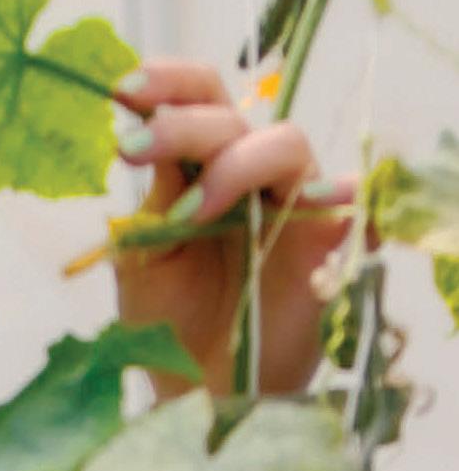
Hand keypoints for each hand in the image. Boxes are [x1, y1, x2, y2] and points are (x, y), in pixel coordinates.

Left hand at [109, 57, 358, 401]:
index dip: (166, 83)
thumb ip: (148, 203)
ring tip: (190, 210)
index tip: (121, 91)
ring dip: (233, 164)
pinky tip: (310, 202)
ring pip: (282, 143)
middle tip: (133, 148)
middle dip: (181, 124)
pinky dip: (334, 193)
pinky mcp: (326, 239)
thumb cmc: (167, 320)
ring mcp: (289, 201)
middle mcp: (246, 173)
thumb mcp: (140, 259)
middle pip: (231, 116)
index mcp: (197, 167)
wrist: (197, 386)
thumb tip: (145, 139)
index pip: (195, 99)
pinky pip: (348, 200)